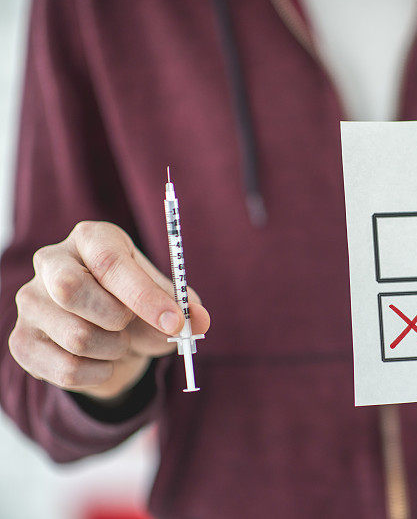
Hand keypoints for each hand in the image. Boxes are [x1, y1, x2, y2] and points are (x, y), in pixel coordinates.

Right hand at [9, 221, 209, 399]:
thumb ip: (184, 307)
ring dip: (115, 350)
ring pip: (76, 336)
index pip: (110, 262)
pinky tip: (103, 362)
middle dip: (117, 319)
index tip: (175, 322)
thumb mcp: (164, 299)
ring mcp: (30, 301)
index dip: (145, 295)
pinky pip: (66, 369)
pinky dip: (98, 373)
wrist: (106, 335)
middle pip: (72, 289)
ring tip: (119, 342)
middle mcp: (51, 262)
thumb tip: (199, 321)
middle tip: (131, 326)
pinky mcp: (22, 340)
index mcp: (91, 238)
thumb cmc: (136, 305)